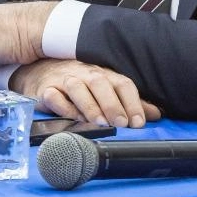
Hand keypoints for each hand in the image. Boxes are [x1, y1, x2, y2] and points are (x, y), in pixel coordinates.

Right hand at [11, 58, 161, 128]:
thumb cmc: (79, 84)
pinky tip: (72, 117)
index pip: (122, 83)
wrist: (40, 73)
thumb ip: (129, 103)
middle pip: (100, 83)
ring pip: (76, 87)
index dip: (132, 102)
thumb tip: (156, 114)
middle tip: (121, 123)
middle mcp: (85, 74)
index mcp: (104, 75)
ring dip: (89, 105)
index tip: (138, 123)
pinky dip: (63, 106)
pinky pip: (53, 96)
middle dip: (112, 104)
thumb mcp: (106, 90)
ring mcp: (64, 80)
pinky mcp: (46, 89)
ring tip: (99, 122)